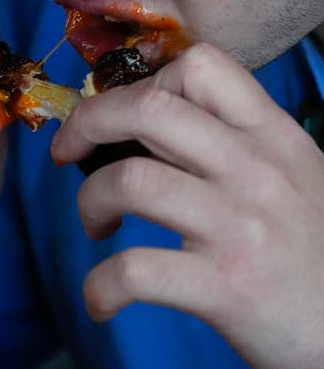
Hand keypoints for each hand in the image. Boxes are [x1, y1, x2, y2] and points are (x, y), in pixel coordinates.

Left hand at [51, 43, 323, 368]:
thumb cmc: (313, 257)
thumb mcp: (292, 180)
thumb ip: (233, 149)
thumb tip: (151, 134)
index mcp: (272, 137)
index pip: (200, 66)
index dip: (139, 84)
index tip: (115, 118)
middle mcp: (257, 170)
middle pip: (148, 109)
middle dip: (87, 123)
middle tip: (69, 154)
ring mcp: (241, 226)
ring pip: (129, 181)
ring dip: (90, 202)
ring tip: (97, 227)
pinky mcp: (226, 287)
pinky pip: (134, 271)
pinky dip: (100, 287)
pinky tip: (101, 301)